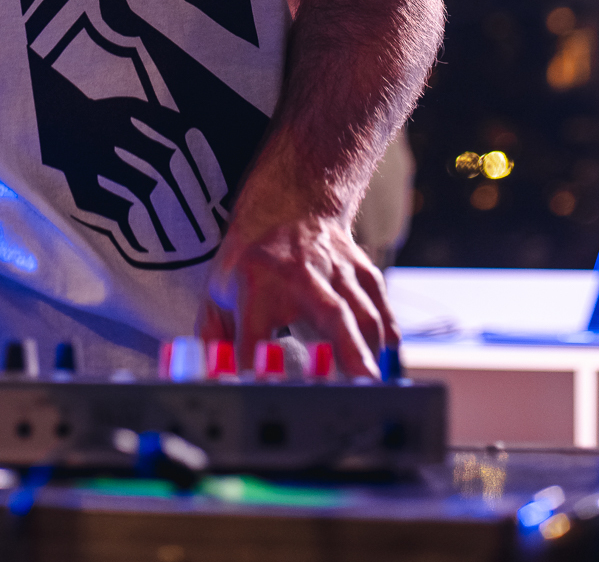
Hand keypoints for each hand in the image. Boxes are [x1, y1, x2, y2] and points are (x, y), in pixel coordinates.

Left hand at [199, 206, 396, 377]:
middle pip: (331, 314)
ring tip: (372, 387)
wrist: (290, 204)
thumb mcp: (219, 290)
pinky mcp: (361, 271)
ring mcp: (336, 271)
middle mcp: (301, 275)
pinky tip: (385, 357)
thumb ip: (214, 339)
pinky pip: (381, 305)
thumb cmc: (252, 258)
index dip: (259, 366)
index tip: (265, 395)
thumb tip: (211, 382)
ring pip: (364, 312)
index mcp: (257, 283)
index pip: (256, 333)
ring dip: (371, 353)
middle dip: (349, 353)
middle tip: (360, 390)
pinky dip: (387, 333)